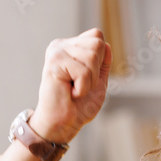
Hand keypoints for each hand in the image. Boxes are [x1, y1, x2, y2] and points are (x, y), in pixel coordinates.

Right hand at [29, 28, 110, 144]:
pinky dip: (82, 88)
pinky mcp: (54, 63)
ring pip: (92, 57)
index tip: (86, 77)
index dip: (100, 59)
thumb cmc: (78, 106)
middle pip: (97, 43)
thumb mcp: (98, 81)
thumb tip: (106, 44)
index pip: (96, 36)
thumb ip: (103, 63)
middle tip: (80, 85)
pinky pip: (83, 72)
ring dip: (89, 81)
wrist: (62, 125)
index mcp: (70, 47)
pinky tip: (70, 93)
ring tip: (75, 89)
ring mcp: (56, 52)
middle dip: (96, 70)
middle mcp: (61, 46)